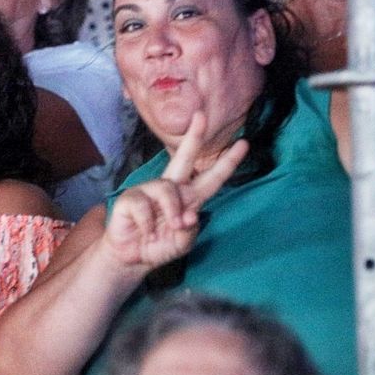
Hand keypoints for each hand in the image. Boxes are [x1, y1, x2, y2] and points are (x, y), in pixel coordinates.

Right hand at [101, 113, 246, 271]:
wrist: (131, 258)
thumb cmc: (158, 246)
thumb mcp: (182, 244)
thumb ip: (190, 232)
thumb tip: (190, 215)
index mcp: (188, 198)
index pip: (211, 178)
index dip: (227, 162)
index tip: (244, 144)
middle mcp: (170, 189)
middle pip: (183, 158)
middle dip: (193, 137)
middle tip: (202, 116)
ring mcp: (149, 190)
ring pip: (167, 189)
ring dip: (172, 210)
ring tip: (172, 226)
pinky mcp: (130, 198)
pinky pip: (144, 205)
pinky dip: (148, 224)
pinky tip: (146, 232)